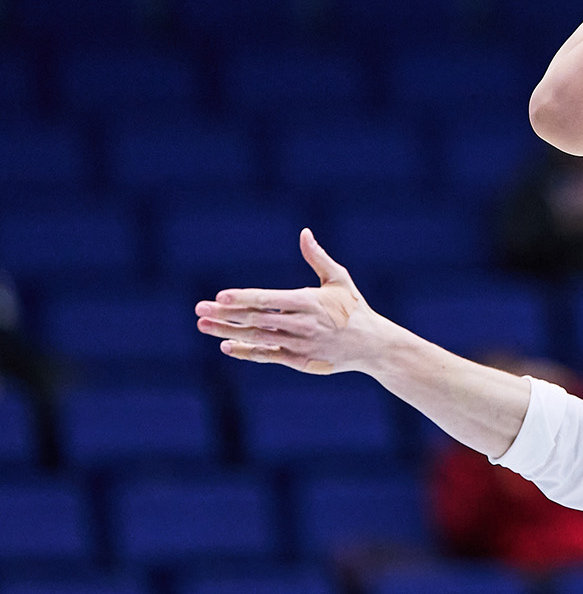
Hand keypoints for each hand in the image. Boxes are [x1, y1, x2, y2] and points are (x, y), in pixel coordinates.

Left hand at [194, 229, 385, 374]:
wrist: (372, 345)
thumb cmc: (354, 308)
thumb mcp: (339, 280)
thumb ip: (318, 258)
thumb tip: (304, 233)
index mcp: (310, 302)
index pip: (270, 300)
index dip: (244, 298)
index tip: (220, 295)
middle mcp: (303, 325)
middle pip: (256, 319)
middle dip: (226, 314)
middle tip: (200, 308)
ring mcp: (299, 345)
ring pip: (257, 338)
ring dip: (227, 331)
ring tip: (203, 324)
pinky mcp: (299, 361)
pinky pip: (266, 356)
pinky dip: (246, 351)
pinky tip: (226, 344)